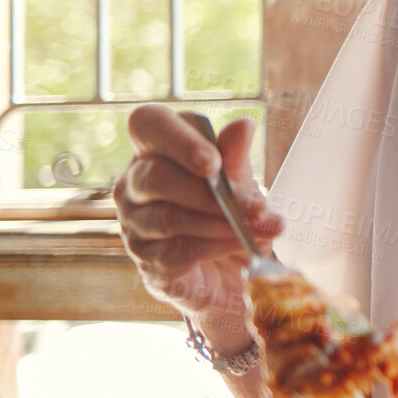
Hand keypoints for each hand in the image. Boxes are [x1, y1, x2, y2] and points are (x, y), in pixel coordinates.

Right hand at [114, 105, 281, 339]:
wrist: (234, 273)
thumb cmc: (231, 213)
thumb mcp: (240, 183)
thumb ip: (235, 158)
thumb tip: (242, 126)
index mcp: (156, 150)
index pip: (147, 124)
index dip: (177, 140)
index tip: (213, 162)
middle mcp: (134, 185)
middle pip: (155, 176)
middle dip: (209, 192)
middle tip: (255, 205)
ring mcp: (135, 225)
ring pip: (170, 217)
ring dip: (222, 222)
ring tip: (262, 227)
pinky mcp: (150, 262)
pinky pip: (181, 250)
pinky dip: (219, 246)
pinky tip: (244, 245)